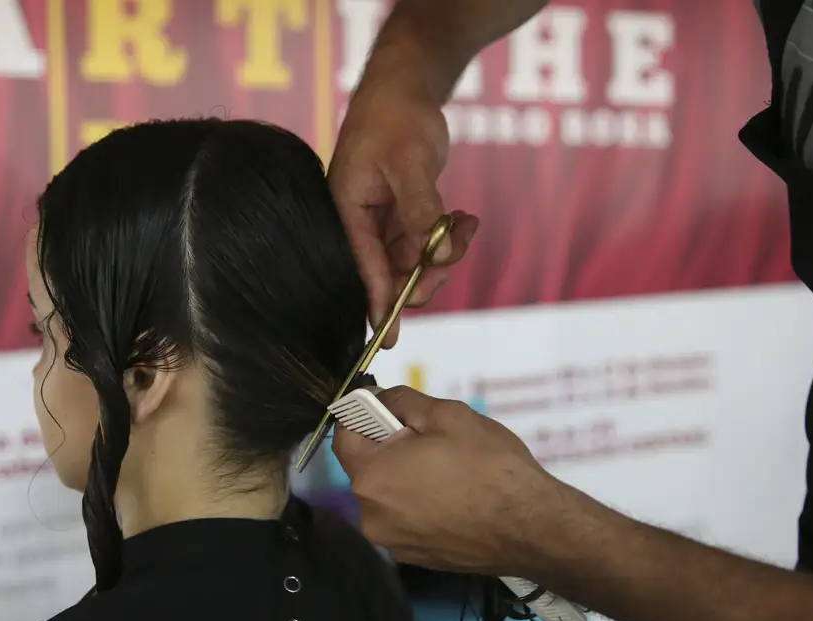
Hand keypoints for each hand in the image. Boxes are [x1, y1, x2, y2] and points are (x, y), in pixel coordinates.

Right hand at [328, 88, 477, 347]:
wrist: (404, 88)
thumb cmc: (396, 118)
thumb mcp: (409, 161)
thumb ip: (419, 208)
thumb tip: (435, 254)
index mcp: (346, 210)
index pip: (362, 266)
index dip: (378, 302)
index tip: (389, 339)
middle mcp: (359, 222)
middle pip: (390, 272)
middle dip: (426, 271)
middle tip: (454, 249)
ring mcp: (381, 221)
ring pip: (413, 260)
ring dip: (443, 250)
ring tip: (466, 223)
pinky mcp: (400, 215)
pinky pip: (424, 241)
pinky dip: (447, 235)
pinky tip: (465, 219)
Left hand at [331, 386, 570, 575]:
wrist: (534, 528)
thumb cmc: (490, 466)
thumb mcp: (447, 415)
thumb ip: (401, 402)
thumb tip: (376, 398)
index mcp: (371, 478)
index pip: (344, 436)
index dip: (361, 415)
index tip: (387, 407)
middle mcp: (370, 516)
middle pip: (366, 468)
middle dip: (388, 447)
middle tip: (429, 438)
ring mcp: (392, 542)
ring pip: (387, 496)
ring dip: (404, 477)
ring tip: (447, 470)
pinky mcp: (415, 558)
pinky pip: (405, 519)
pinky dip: (418, 504)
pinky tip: (453, 497)